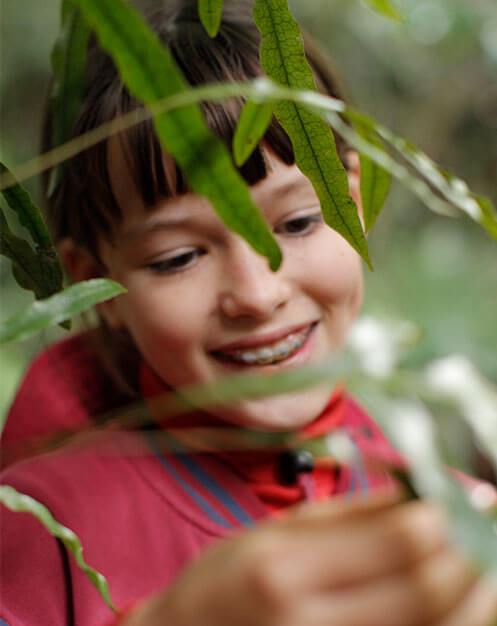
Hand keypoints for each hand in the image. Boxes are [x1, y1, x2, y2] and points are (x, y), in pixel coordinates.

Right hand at [124, 492, 496, 625]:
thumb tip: (417, 490)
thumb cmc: (221, 584)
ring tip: (479, 560)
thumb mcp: (272, 533)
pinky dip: (452, 623)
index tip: (466, 496)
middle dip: (471, 552)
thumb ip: (347, 514)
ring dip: (476, 593)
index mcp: (286, 571)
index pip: (399, 541)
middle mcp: (310, 625)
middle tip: (481, 523)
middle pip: (431, 589)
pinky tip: (458, 599)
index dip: (446, 514)